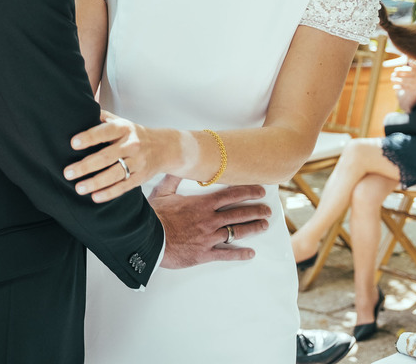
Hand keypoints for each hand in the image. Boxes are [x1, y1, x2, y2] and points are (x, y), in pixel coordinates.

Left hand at [64, 111, 179, 201]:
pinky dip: (109, 193)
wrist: (165, 147)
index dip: (89, 137)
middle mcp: (131, 145)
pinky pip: (124, 187)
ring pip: (115, 174)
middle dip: (85, 166)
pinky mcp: (140, 177)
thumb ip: (102, 117)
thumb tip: (80, 107)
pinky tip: (95, 197)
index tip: (73, 143)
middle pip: (106, 156)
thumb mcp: (121, 121)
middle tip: (67, 172)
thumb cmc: (134, 134)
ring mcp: (137, 162)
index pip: (105, 131)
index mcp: (124, 128)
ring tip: (78, 188)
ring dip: (95, 182)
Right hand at [150, 177, 270, 268]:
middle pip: (239, 214)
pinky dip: (240, 254)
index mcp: (202, 204)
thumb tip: (182, 162)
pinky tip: (250, 253)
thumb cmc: (154, 216)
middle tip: (268, 211)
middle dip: (256, 211)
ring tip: (263, 225)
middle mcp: (209, 220)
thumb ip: (175, 177)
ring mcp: (209, 238)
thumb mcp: (163, 191)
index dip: (248, 192)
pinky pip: (226, 254)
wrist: (147, 239)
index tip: (260, 191)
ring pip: (237, 232)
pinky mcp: (204, 254)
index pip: (231, 195)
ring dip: (253, 228)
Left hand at [391, 60, 415, 106]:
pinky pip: (405, 88)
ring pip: (404, 82)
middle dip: (397, 75)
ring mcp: (414, 83)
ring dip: (397, 81)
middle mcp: (415, 77)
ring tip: (392, 79)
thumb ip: (415, 64)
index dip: (400, 70)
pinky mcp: (414, 89)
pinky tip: (394, 87)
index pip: (407, 70)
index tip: (395, 69)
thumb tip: (409, 60)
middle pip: (404, 76)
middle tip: (392, 74)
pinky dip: (399, 88)